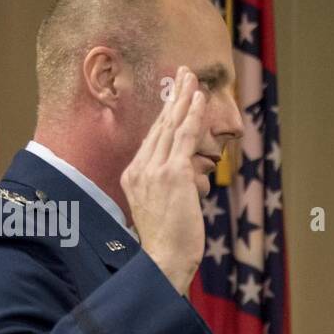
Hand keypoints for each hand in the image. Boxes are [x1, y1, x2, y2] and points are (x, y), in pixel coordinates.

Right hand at [121, 66, 207, 293]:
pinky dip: (192, 115)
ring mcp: (153, 170)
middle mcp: (139, 168)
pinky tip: (199, 98)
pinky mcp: (172, 174)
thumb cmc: (168, 243)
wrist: (164, 260)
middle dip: (173, 96)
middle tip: (183, 73)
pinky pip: (184, 136)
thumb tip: (186, 182)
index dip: (165, 114)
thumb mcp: (162, 210)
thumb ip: (169, 190)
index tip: (174, 96)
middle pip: (158, 125)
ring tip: (193, 77)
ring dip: (183, 98)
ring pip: (170, 125)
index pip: (152, 138)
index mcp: (134, 176)